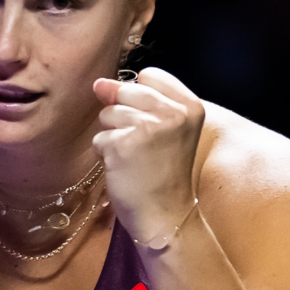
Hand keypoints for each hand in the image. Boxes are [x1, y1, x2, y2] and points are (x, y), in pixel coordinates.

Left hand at [92, 67, 204, 242]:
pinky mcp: (123, 145)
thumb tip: (100, 84)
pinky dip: (105, 155)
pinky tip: (124, 169)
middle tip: (144, 146)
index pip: (150, 75)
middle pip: (126, 91)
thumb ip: (139, 100)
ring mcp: (148, 128)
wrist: (166, 215)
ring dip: (113, 136)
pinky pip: (99, 138)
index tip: (154, 126)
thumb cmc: (164, 172)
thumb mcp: (167, 129)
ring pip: (108, 113)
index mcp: (190, 106)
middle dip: (125, 116)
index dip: (142, 98)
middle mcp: (173, 113)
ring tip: (134, 157)